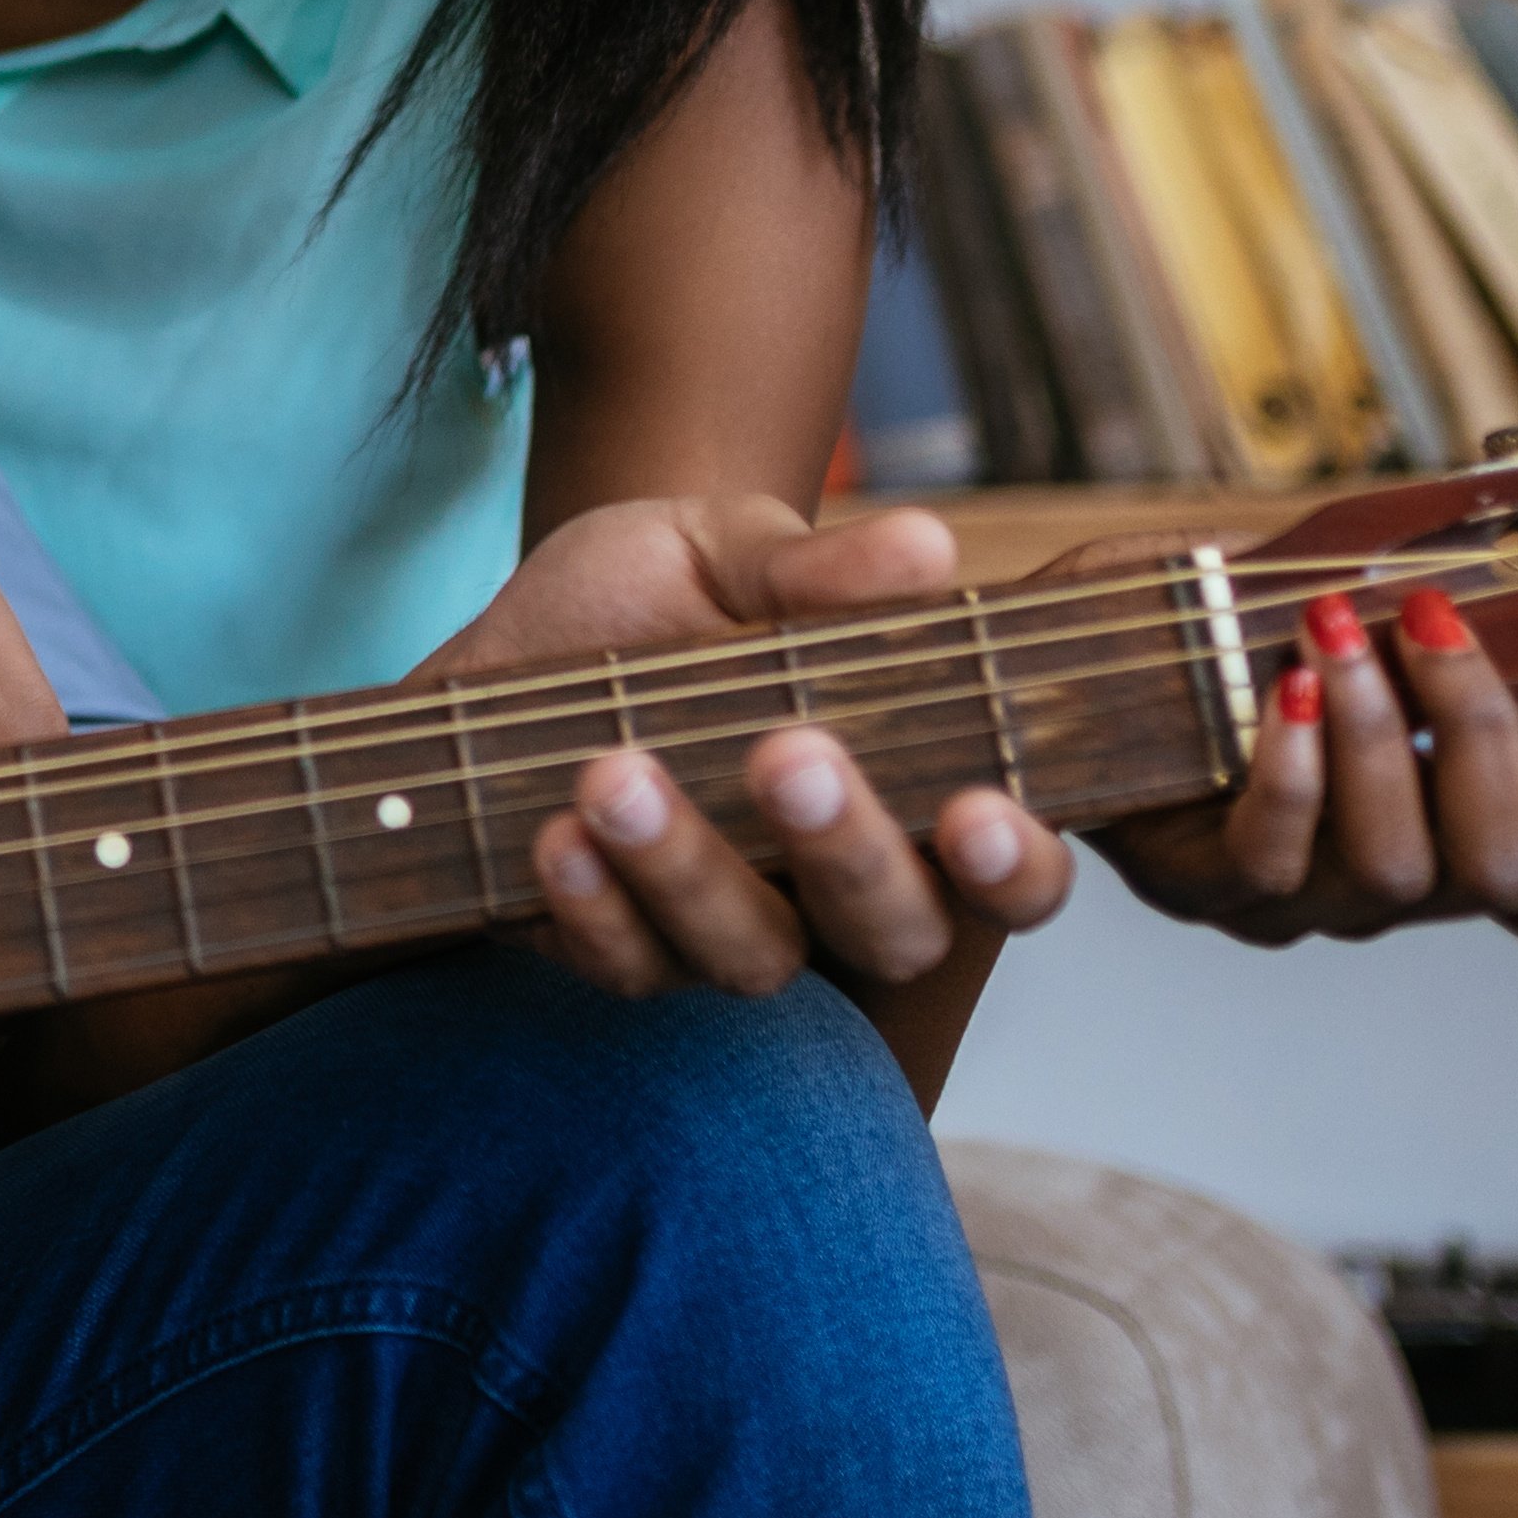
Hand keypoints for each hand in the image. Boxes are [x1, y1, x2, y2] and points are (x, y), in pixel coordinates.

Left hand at [433, 495, 1076, 1004]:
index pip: (1006, 869)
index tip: (977, 812)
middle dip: (852, 857)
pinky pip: (629, 968)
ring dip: (691, 873)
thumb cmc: (649, 594)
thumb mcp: (722, 551)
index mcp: (908, 786)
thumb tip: (923, 550)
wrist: (504, 633)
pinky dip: (595, 910)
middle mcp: (839, 884)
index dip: (1014, 866)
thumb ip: (813, 569)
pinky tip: (558, 837)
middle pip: (897, 935)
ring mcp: (732, 926)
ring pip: (755, 959)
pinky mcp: (624, 949)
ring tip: (619, 776)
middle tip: (790, 756)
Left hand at [1087, 564, 1517, 973]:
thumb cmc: (1250, 634)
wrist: (1075, 660)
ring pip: (1396, 868)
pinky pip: (1275, 858)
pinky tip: (1283, 687)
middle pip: (1500, 874)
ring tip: (1339, 627)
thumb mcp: (1397, 639)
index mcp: (1461, 842)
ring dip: (1382, 732)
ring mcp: (1302, 901)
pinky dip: (1295, 768)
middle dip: (1487, 739)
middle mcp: (1398, 893)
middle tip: (1437, 625)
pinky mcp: (1205, 887)